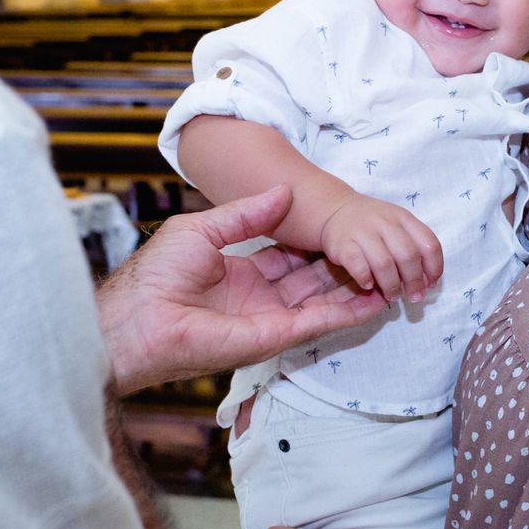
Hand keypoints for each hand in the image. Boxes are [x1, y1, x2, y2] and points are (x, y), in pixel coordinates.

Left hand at [97, 187, 388, 394]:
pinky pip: (319, 323)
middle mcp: (258, 299)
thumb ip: (247, 215)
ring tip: (390, 274)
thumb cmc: (157, 274)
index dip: (315, 245)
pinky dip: (348, 312)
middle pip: (311, 280)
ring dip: (354, 290)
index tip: (341, 229)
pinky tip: (376, 298)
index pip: (289, 259)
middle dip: (342, 266)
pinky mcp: (274, 338)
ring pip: (323, 302)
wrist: (139, 317)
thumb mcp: (205, 230)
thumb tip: (283, 190)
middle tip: (375, 249)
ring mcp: (268, 320)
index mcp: (240, 274)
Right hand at [318, 195, 443, 302]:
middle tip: (413, 297)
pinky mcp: (342, 243)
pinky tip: (368, 285)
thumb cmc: (373, 226)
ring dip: (391, 285)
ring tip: (392, 296)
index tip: (431, 284)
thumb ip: (414, 249)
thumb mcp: (397, 227)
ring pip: (384, 264)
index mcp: (403, 218)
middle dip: (414, 282)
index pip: (429, 243)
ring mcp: (362, 231)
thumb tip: (427, 283)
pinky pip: (358, 266)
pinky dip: (366, 279)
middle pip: (408, 256)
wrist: (335, 210)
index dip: (434, 268)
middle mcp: (384, 222)